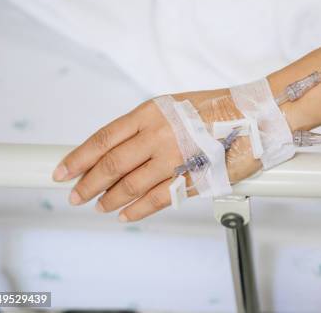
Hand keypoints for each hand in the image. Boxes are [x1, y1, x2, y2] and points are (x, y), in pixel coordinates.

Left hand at [52, 89, 260, 221]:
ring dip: (111, 199)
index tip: (63, 170)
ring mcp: (175, 158)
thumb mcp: (175, 104)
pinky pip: (159, 198)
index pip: (104, 138)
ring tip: (101, 206)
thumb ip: (147, 125)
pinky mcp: (193, 178)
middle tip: (76, 195)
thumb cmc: (219, 107)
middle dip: (88, 183)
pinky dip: (139, 209)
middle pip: (112, 164)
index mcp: (152, 112)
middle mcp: (159, 134)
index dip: (79, 157)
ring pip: (132, 185)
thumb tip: (120, 147)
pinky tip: (128, 214)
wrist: (257, 114)